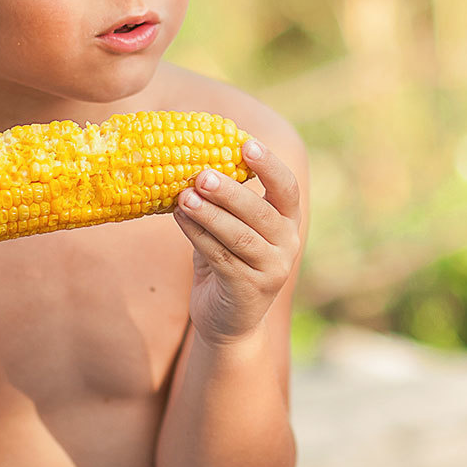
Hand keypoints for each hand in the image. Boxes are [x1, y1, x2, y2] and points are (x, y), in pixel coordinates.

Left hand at [173, 136, 301, 342]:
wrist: (227, 322)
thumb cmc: (226, 264)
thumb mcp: (230, 229)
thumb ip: (223, 203)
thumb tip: (191, 161)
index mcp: (287, 223)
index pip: (287, 188)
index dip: (269, 165)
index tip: (246, 143)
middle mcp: (287, 245)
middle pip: (261, 212)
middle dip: (230, 191)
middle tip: (201, 174)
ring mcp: (272, 270)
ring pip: (240, 235)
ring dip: (210, 214)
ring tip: (184, 196)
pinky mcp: (249, 289)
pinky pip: (221, 256)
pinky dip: (199, 235)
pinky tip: (180, 218)